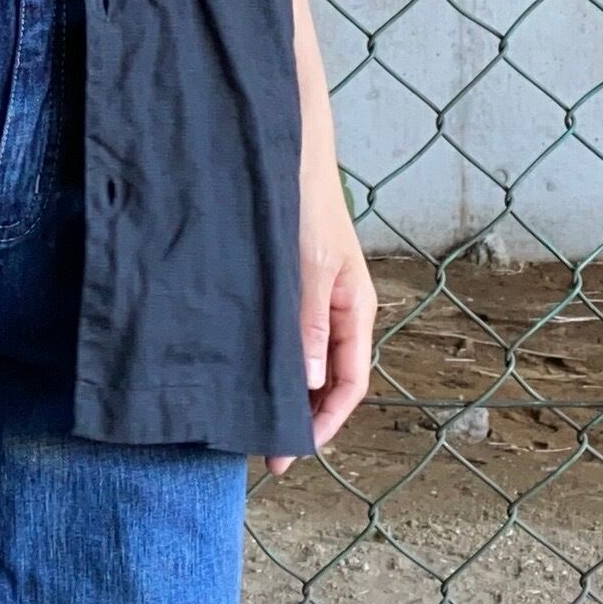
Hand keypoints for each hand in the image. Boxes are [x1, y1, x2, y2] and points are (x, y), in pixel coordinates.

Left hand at [264, 163, 375, 476]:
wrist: (288, 152)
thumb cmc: (307, 201)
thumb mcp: (311, 265)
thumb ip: (310, 320)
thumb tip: (312, 382)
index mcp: (355, 309)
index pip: (351, 383)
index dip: (325, 422)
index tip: (292, 451)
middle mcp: (338, 310)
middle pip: (329, 379)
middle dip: (304, 416)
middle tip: (267, 449)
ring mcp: (314, 299)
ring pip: (306, 360)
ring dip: (287, 391)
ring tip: (253, 420)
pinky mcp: (290, 286)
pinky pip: (287, 335)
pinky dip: (272, 359)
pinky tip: (247, 372)